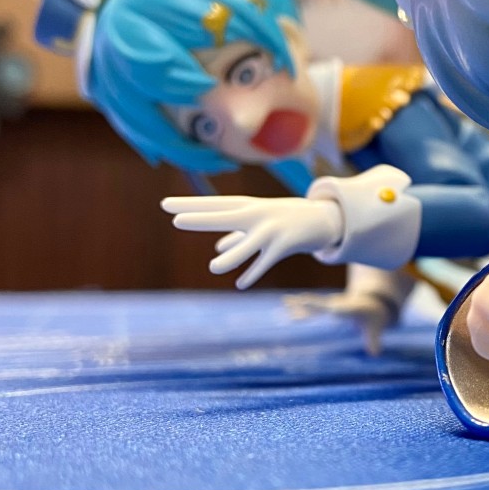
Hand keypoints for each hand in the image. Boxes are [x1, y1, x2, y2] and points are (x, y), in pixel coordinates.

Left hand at [161, 195, 343, 288]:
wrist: (324, 217)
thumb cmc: (285, 218)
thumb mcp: (261, 222)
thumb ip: (238, 235)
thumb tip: (219, 248)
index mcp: (247, 207)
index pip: (214, 205)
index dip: (190, 205)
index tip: (165, 204)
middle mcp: (257, 215)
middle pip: (225, 217)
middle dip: (202, 219)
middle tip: (176, 220)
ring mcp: (271, 230)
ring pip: (248, 245)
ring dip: (233, 257)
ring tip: (213, 268)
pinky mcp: (285, 245)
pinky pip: (266, 261)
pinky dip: (253, 273)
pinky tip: (240, 284)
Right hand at [284, 288, 397, 354]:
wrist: (371, 301)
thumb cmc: (374, 315)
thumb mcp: (376, 327)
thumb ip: (374, 339)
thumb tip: (375, 353)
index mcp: (347, 309)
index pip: (334, 308)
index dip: (327, 308)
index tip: (319, 307)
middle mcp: (336, 305)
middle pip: (318, 304)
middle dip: (305, 303)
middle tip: (288, 301)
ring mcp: (329, 306)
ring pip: (311, 305)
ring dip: (297, 305)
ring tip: (283, 302)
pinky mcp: (326, 308)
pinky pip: (310, 310)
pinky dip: (299, 310)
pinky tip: (287, 312)